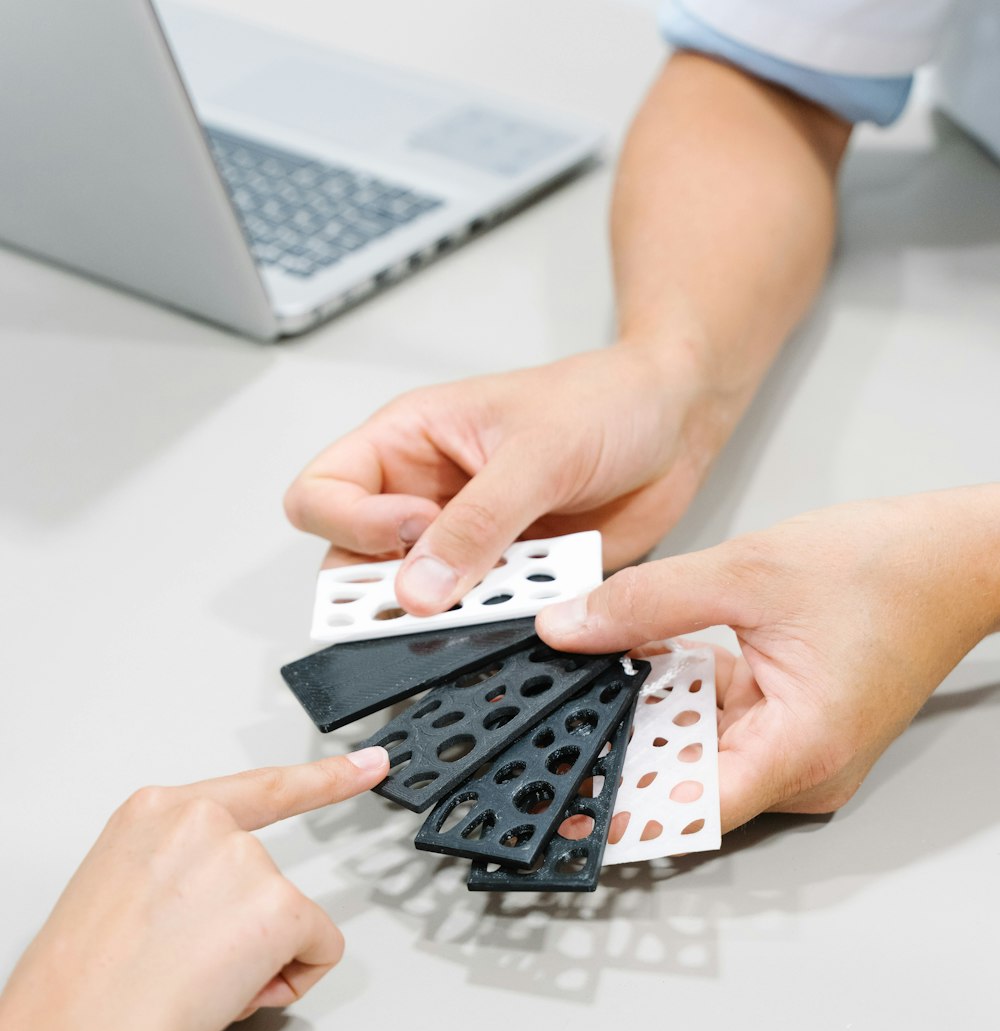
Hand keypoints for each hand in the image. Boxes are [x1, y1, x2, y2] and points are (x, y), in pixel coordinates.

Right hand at [2, 747, 388, 1030]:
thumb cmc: (86, 984)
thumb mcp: (119, 892)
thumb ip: (176, 873)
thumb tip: (217, 909)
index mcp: (155, 813)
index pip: (257, 788)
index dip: (323, 779)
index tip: (368, 764)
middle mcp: (204, 823)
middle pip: (267, 879)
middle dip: (245, 930)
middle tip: (187, 966)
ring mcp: (247, 861)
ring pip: (292, 920)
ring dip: (261, 960)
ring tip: (195, 982)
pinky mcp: (281, 906)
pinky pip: (320, 949)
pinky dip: (293, 980)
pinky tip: (235, 991)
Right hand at [283, 343, 718, 615]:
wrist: (674, 422)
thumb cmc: (603, 401)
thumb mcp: (537, 453)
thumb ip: (478, 523)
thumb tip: (418, 591)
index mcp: (406, 443)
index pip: (322, 495)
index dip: (351, 526)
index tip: (410, 533)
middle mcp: (422, 497)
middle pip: (354, 565)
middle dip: (388, 592)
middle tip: (441, 598)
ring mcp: (463, 544)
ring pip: (419, 604)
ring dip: (458, 611)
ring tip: (514, 584)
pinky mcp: (508, 578)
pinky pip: (482, 618)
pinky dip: (504, 619)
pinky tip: (541, 591)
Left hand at [537, 487, 999, 829]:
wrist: (956, 556)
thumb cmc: (889, 569)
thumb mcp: (747, 573)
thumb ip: (647, 604)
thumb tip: (569, 628)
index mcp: (801, 748)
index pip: (690, 809)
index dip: (620, 814)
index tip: (563, 811)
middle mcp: (803, 769)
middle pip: (685, 783)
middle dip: (618, 754)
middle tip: (550, 729)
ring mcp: (799, 754)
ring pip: (697, 753)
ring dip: (646, 719)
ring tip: (584, 684)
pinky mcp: (794, 730)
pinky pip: (720, 727)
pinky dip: (682, 697)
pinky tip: (640, 661)